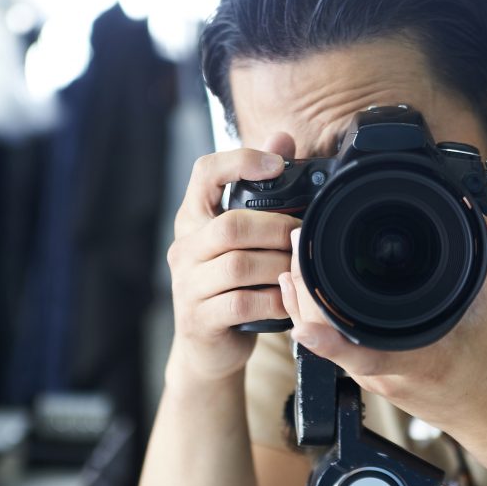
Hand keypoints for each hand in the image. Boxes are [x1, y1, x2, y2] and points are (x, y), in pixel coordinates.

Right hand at [167, 135, 300, 382]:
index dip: (238, 161)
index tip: (275, 164)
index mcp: (193, 220)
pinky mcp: (200, 318)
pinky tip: (288, 301)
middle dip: (276, 228)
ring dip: (279, 266)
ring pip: (238, 264)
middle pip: (230, 224)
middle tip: (302, 236)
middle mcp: (184, 247)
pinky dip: (272, 301)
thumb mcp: (242, 239)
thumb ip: (261, 191)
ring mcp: (188, 284)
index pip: (204, 174)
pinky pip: (241, 302)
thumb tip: (283, 136)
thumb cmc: (231, 286)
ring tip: (299, 270)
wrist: (208, 348)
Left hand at [278, 218, 486, 442]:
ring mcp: (370, 378)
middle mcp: (387, 374)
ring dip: (301, 299)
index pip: (369, 357)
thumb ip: (485, 255)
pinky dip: (307, 313)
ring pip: (322, 342)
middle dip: (305, 294)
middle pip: (330, 341)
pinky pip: (326, 343)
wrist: (484, 407)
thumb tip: (470, 213)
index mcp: (422, 361)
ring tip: (294, 256)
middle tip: (298, 243)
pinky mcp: (362, 374)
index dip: (333, 344)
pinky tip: (294, 287)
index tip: (306, 329)